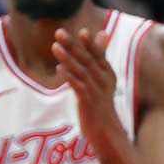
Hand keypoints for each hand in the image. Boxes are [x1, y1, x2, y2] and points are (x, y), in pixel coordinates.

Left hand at [52, 28, 122, 143]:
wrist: (108, 132)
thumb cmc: (101, 103)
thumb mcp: (102, 79)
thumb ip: (99, 57)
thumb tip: (102, 33)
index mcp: (108, 75)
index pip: (99, 56)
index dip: (90, 44)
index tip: (83, 31)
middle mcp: (104, 81)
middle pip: (87, 60)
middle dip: (73, 45)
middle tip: (59, 32)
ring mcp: (97, 92)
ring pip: (81, 72)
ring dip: (67, 58)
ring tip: (55, 46)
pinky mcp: (88, 103)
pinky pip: (79, 88)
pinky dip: (70, 77)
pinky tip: (59, 69)